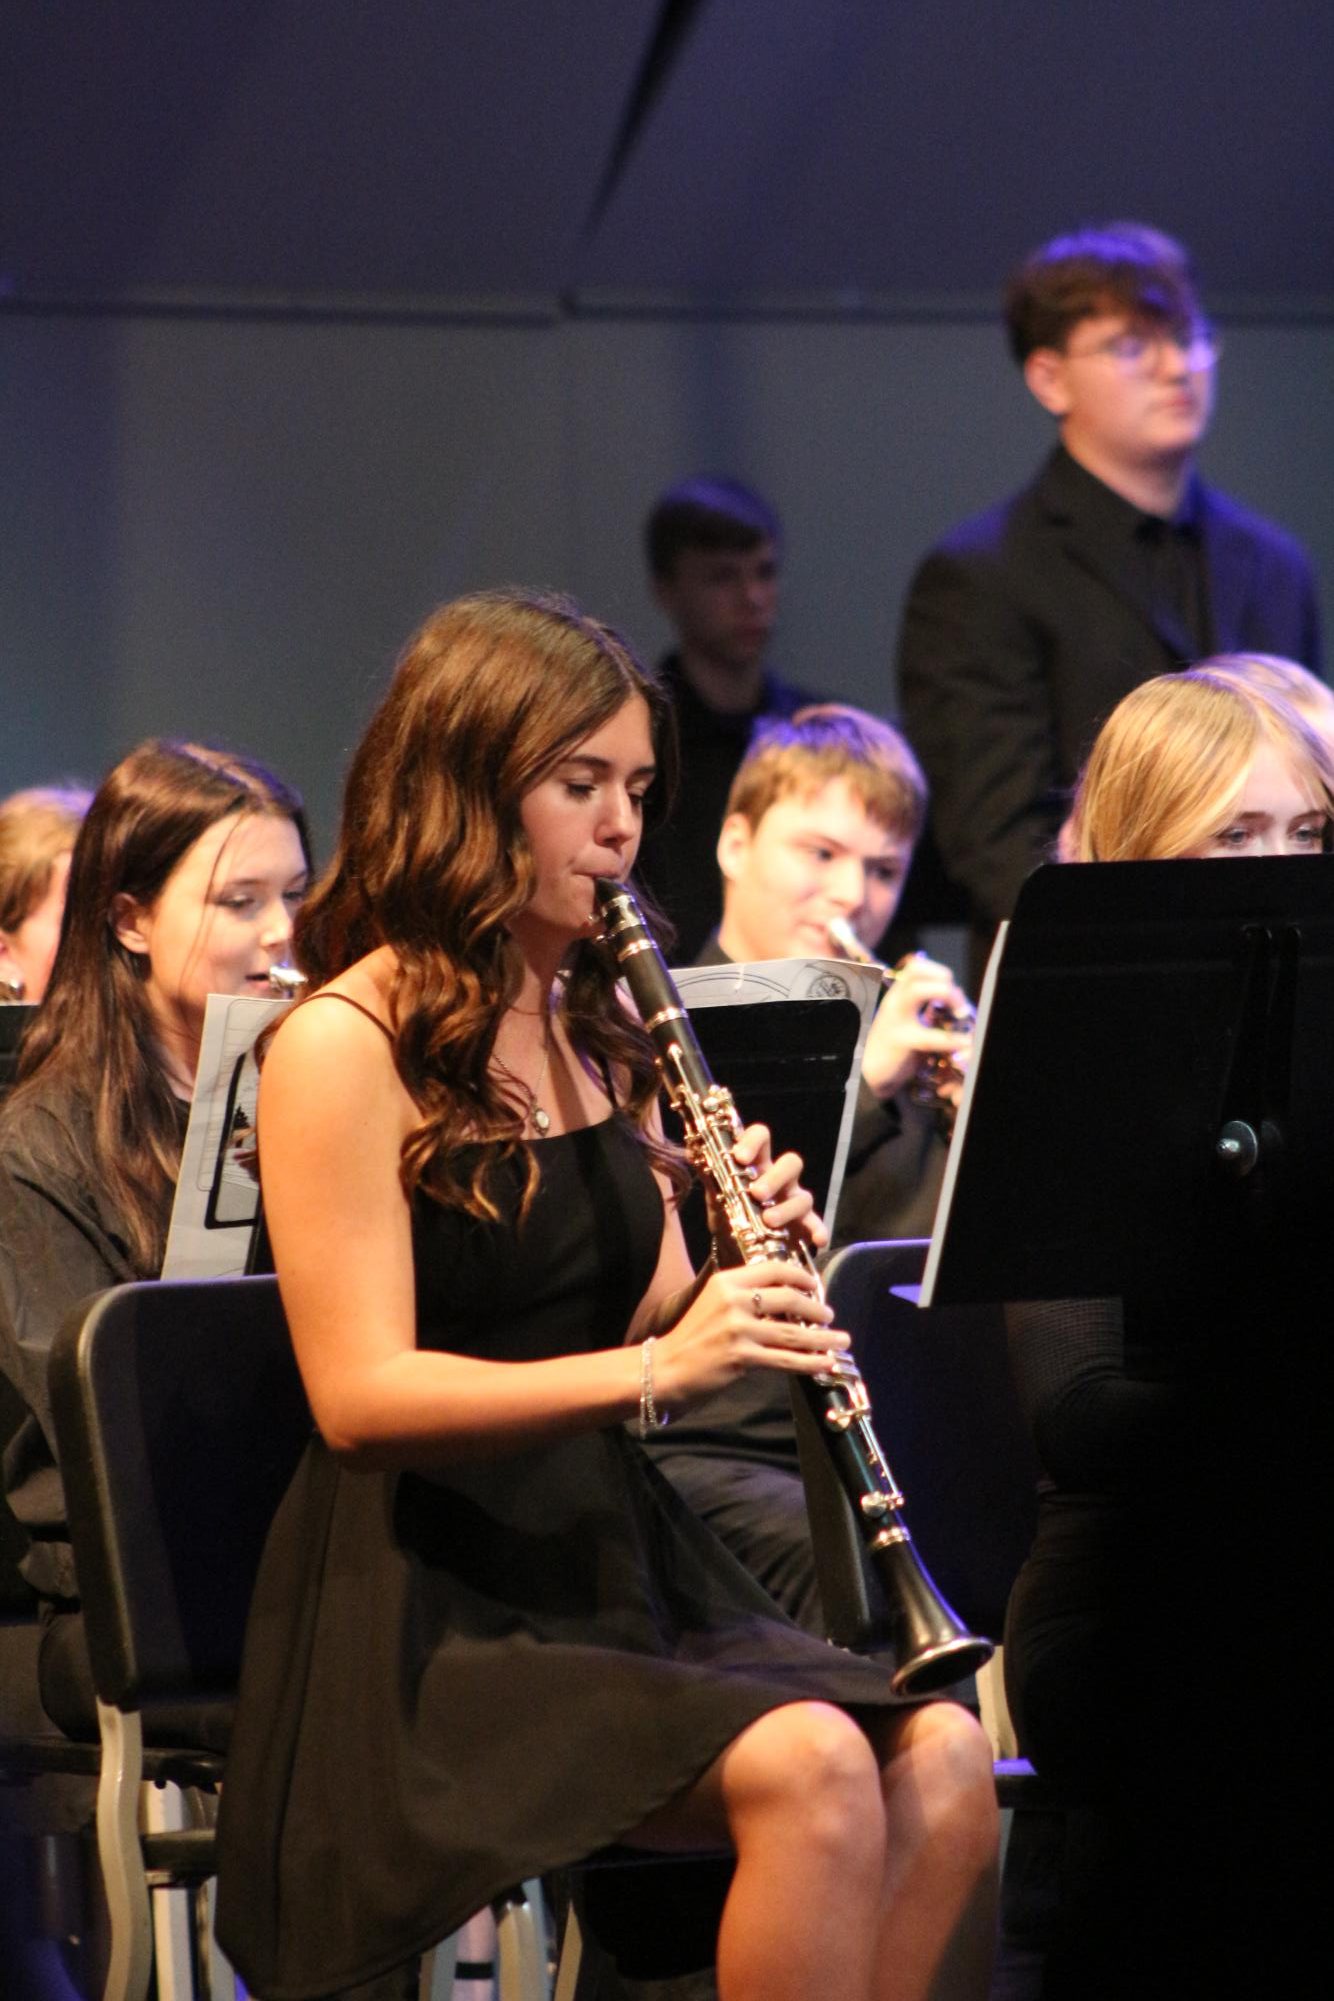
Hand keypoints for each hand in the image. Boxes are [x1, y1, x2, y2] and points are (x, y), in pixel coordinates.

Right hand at [652, 1256, 851, 1409]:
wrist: (666, 1368)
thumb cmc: (692, 1336)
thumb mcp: (714, 1303)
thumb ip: (745, 1297)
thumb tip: (787, 1299)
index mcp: (727, 1281)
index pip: (773, 1269)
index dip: (800, 1275)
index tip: (814, 1284)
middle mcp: (734, 1300)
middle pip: (789, 1297)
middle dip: (816, 1308)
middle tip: (830, 1315)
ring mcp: (739, 1328)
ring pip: (793, 1331)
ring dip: (823, 1337)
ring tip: (842, 1340)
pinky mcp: (742, 1357)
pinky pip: (786, 1359)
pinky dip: (811, 1362)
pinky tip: (826, 1363)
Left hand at [704, 1121, 828, 1259]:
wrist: (734, 1249)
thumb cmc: (729, 1214)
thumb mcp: (716, 1196)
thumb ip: (709, 1176)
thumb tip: (693, 1152)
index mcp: (758, 1164)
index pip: (762, 1137)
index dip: (754, 1142)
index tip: (740, 1157)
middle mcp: (780, 1179)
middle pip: (791, 1162)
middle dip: (775, 1177)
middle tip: (757, 1193)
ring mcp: (794, 1201)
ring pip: (804, 1195)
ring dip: (786, 1207)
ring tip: (768, 1221)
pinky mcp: (804, 1225)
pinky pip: (817, 1224)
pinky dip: (818, 1230)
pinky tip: (816, 1240)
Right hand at [860, 953, 971, 1100]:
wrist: (866, 1075)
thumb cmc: (893, 1050)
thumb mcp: (908, 1023)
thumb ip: (927, 1010)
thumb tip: (957, 1003)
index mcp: (898, 996)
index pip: (917, 966)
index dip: (940, 973)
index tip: (952, 992)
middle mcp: (894, 1002)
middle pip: (918, 970)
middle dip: (946, 983)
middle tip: (959, 1006)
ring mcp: (895, 1020)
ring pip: (919, 990)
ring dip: (949, 997)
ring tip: (960, 1015)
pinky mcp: (901, 1041)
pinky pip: (930, 1035)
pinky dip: (952, 1038)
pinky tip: (962, 1043)